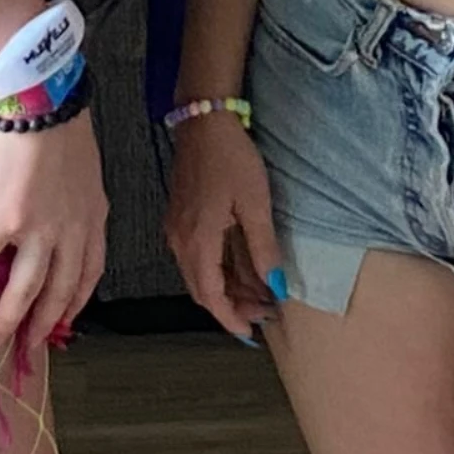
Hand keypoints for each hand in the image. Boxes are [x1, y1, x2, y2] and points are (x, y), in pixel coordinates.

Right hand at [0, 110, 108, 369]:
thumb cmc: (61, 123)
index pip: (90, 272)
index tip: (65, 320)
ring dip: (7, 318)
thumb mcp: (82, 170)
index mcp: (93, 218)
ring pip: (25, 289)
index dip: (76, 300)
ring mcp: (41, 230)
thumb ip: (72, 199)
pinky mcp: (7, 220)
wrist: (43, 101)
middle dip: (43, 324)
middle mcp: (72, 231)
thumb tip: (49, 212)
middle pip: (60, 291)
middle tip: (27, 349)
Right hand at [163, 114, 283, 341]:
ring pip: (200, 274)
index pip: (210, 296)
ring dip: (228, 288)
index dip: (231, 318)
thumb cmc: (230, 158)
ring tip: (261, 292)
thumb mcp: (255, 204)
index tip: (252, 333)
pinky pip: (198, 256)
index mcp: (197, 241)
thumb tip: (276, 287)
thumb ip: (263, 249)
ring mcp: (177, 229)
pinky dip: (219, 269)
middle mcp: (180, 241)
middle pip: (203, 289)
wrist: (204, 120)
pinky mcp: (181, 217)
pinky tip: (243, 267)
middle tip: (266, 313)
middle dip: (233, 306)